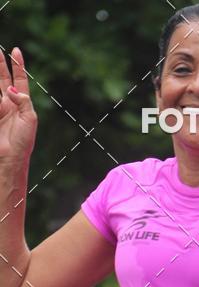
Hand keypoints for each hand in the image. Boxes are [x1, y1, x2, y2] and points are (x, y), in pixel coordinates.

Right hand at [0, 48, 36, 167]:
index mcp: (21, 104)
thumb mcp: (30, 119)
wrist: (9, 158)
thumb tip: (11, 89)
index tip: (16, 50)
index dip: (18, 66)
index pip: (20, 80)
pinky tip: (0, 96)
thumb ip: (23, 101)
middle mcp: (8, 104)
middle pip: (3, 79)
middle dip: (0, 64)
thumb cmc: (23, 141)